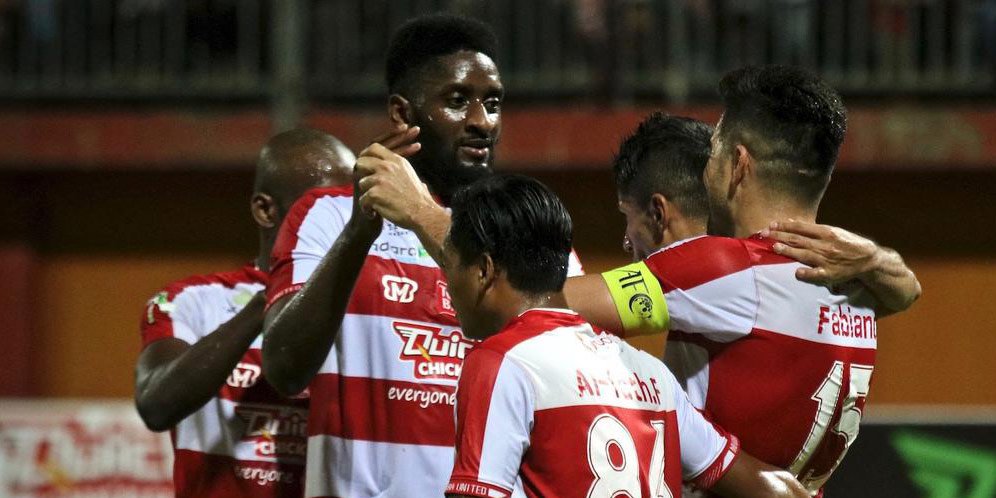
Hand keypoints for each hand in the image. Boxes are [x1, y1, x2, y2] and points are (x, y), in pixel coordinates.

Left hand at [349, 125, 421, 237]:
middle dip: (361, 173)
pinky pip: (362, 200)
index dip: (365, 156)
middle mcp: (387, 166)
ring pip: (362, 183)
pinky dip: (367, 209)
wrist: (422, 213)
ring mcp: (380, 179)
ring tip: (377, 204)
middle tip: (366, 186)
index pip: (373, 148)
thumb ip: (398, 169)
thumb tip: (396, 171)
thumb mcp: (410, 175)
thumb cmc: (418, 199)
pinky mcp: (375, 193)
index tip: (364, 166)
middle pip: (361, 162)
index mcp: (396, 160)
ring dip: (367, 195)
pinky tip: (374, 214)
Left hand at [762, 220, 879, 284]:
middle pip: (798, 239)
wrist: (868, 259)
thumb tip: (792, 223)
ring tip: (774, 247)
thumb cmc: (848, 243)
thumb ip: (813, 229)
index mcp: (826, 232)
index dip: (785, 225)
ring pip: (804, 254)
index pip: (801, 227)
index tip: (771, 224)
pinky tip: (796, 272)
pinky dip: (807, 273)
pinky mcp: (830, 274)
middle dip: (780, 236)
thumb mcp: (833, 231)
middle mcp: (825, 245)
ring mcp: (827, 260)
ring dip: (788, 251)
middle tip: (764, 234)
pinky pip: (816, 274)